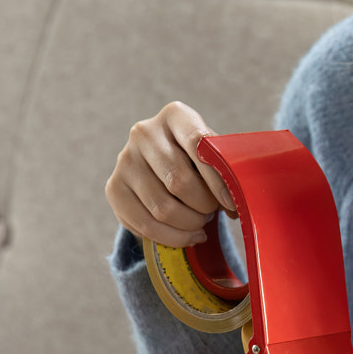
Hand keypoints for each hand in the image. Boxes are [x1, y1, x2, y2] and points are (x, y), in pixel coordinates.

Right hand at [105, 101, 235, 246]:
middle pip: (179, 181)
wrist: (161, 166)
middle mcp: (144, 132)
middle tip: (213, 212)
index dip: (217, 179)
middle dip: (204, 206)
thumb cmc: (197, 161)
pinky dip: (173, 238)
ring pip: (162, 208)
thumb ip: (225, 167)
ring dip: (190, 224)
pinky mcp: (113, 188)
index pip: (198, 143)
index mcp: (175, 115)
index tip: (231, 203)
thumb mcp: (212, 153)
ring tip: (201, 222)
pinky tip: (189, 235)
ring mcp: (124, 159)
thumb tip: (239, 202)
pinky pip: (145, 225)